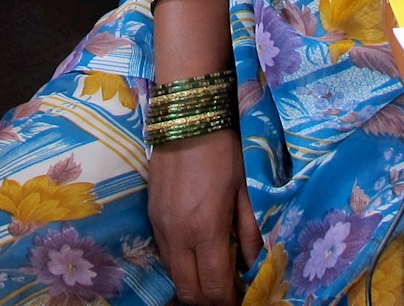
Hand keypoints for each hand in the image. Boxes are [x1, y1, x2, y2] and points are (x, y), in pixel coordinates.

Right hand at [145, 128, 261, 304]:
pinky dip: (180, 262)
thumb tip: (253, 265)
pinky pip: (164, 253)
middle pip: (187, 290)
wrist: (187, 116)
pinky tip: (196, 250)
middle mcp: (177, 235)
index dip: (228, 300)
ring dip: (192, 281)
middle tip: (226, 290)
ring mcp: (159, 225)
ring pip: (172, 273)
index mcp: (206, 229)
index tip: (241, 297)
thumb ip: (248, 233)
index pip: (213, 287)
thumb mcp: (244, 192)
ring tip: (212, 271)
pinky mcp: (150, 214)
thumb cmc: (223, 151)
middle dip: (208, 298)